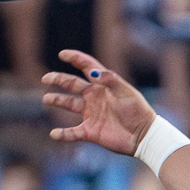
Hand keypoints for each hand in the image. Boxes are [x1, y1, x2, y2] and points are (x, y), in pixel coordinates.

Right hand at [43, 49, 159, 154]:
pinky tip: (54, 133)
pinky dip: (63, 134)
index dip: (75, 59)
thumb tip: (91, 72)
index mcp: (103, 86)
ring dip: (57, 100)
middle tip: (46, 78)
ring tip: (46, 99)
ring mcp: (91, 115)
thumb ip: (110, 80)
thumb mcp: (126, 92)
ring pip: (69, 105)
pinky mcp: (90, 132)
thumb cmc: (138, 111)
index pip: (87, 67)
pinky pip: (73, 133)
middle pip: (72, 85)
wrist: (144, 135)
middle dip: (58, 79)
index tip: (62, 54)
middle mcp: (94, 98)